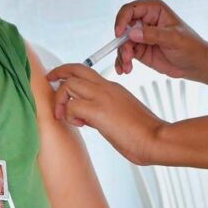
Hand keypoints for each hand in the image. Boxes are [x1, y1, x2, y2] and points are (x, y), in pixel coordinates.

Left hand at [45, 64, 165, 165]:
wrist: (158, 138)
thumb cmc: (144, 133)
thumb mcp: (121, 117)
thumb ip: (103, 113)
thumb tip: (86, 118)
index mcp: (113, 88)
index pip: (87, 73)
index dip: (70, 75)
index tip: (60, 82)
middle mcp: (106, 88)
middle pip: (75, 69)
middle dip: (58, 73)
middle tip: (49, 80)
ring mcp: (103, 97)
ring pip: (69, 84)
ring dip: (60, 99)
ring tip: (63, 115)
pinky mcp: (99, 111)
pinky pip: (72, 106)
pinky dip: (69, 115)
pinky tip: (79, 125)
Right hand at [114, 0, 206, 79]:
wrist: (195, 64)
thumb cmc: (190, 46)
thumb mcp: (174, 39)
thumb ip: (153, 35)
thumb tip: (132, 33)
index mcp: (153, 10)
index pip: (130, 10)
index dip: (122, 20)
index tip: (119, 35)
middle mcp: (144, 20)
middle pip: (123, 28)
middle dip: (122, 43)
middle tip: (127, 57)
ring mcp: (140, 35)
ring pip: (122, 42)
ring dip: (122, 55)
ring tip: (127, 68)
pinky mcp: (139, 49)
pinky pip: (125, 53)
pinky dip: (122, 61)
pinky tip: (124, 70)